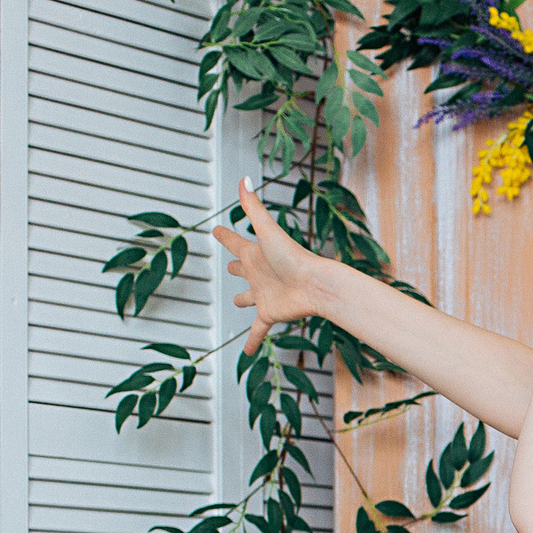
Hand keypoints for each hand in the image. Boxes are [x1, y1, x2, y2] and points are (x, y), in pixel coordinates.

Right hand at [214, 178, 330, 354]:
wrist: (316, 285)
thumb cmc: (294, 258)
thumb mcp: (268, 231)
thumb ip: (253, 207)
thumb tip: (244, 179)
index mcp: (255, 253)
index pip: (235, 241)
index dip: (224, 236)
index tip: (216, 230)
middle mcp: (259, 273)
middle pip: (242, 268)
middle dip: (235, 265)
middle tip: (229, 264)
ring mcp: (264, 294)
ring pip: (248, 297)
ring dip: (243, 299)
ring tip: (237, 302)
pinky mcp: (269, 312)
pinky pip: (257, 330)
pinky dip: (252, 341)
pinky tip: (246, 352)